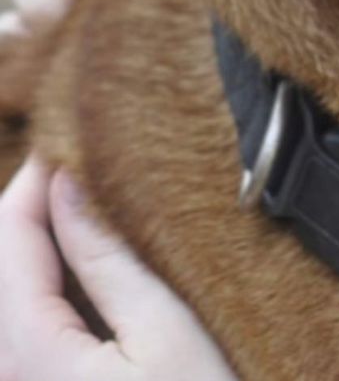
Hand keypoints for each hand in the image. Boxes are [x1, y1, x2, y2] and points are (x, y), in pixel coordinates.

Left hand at [0, 157, 237, 380]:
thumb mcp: (166, 327)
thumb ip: (108, 258)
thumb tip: (70, 185)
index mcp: (32, 353)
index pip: (10, 236)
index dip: (38, 178)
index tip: (75, 136)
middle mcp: (9, 373)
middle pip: (4, 259)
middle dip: (38, 203)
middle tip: (88, 161)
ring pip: (15, 287)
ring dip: (46, 238)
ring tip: (97, 200)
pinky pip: (29, 319)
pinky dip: (52, 274)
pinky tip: (94, 257)